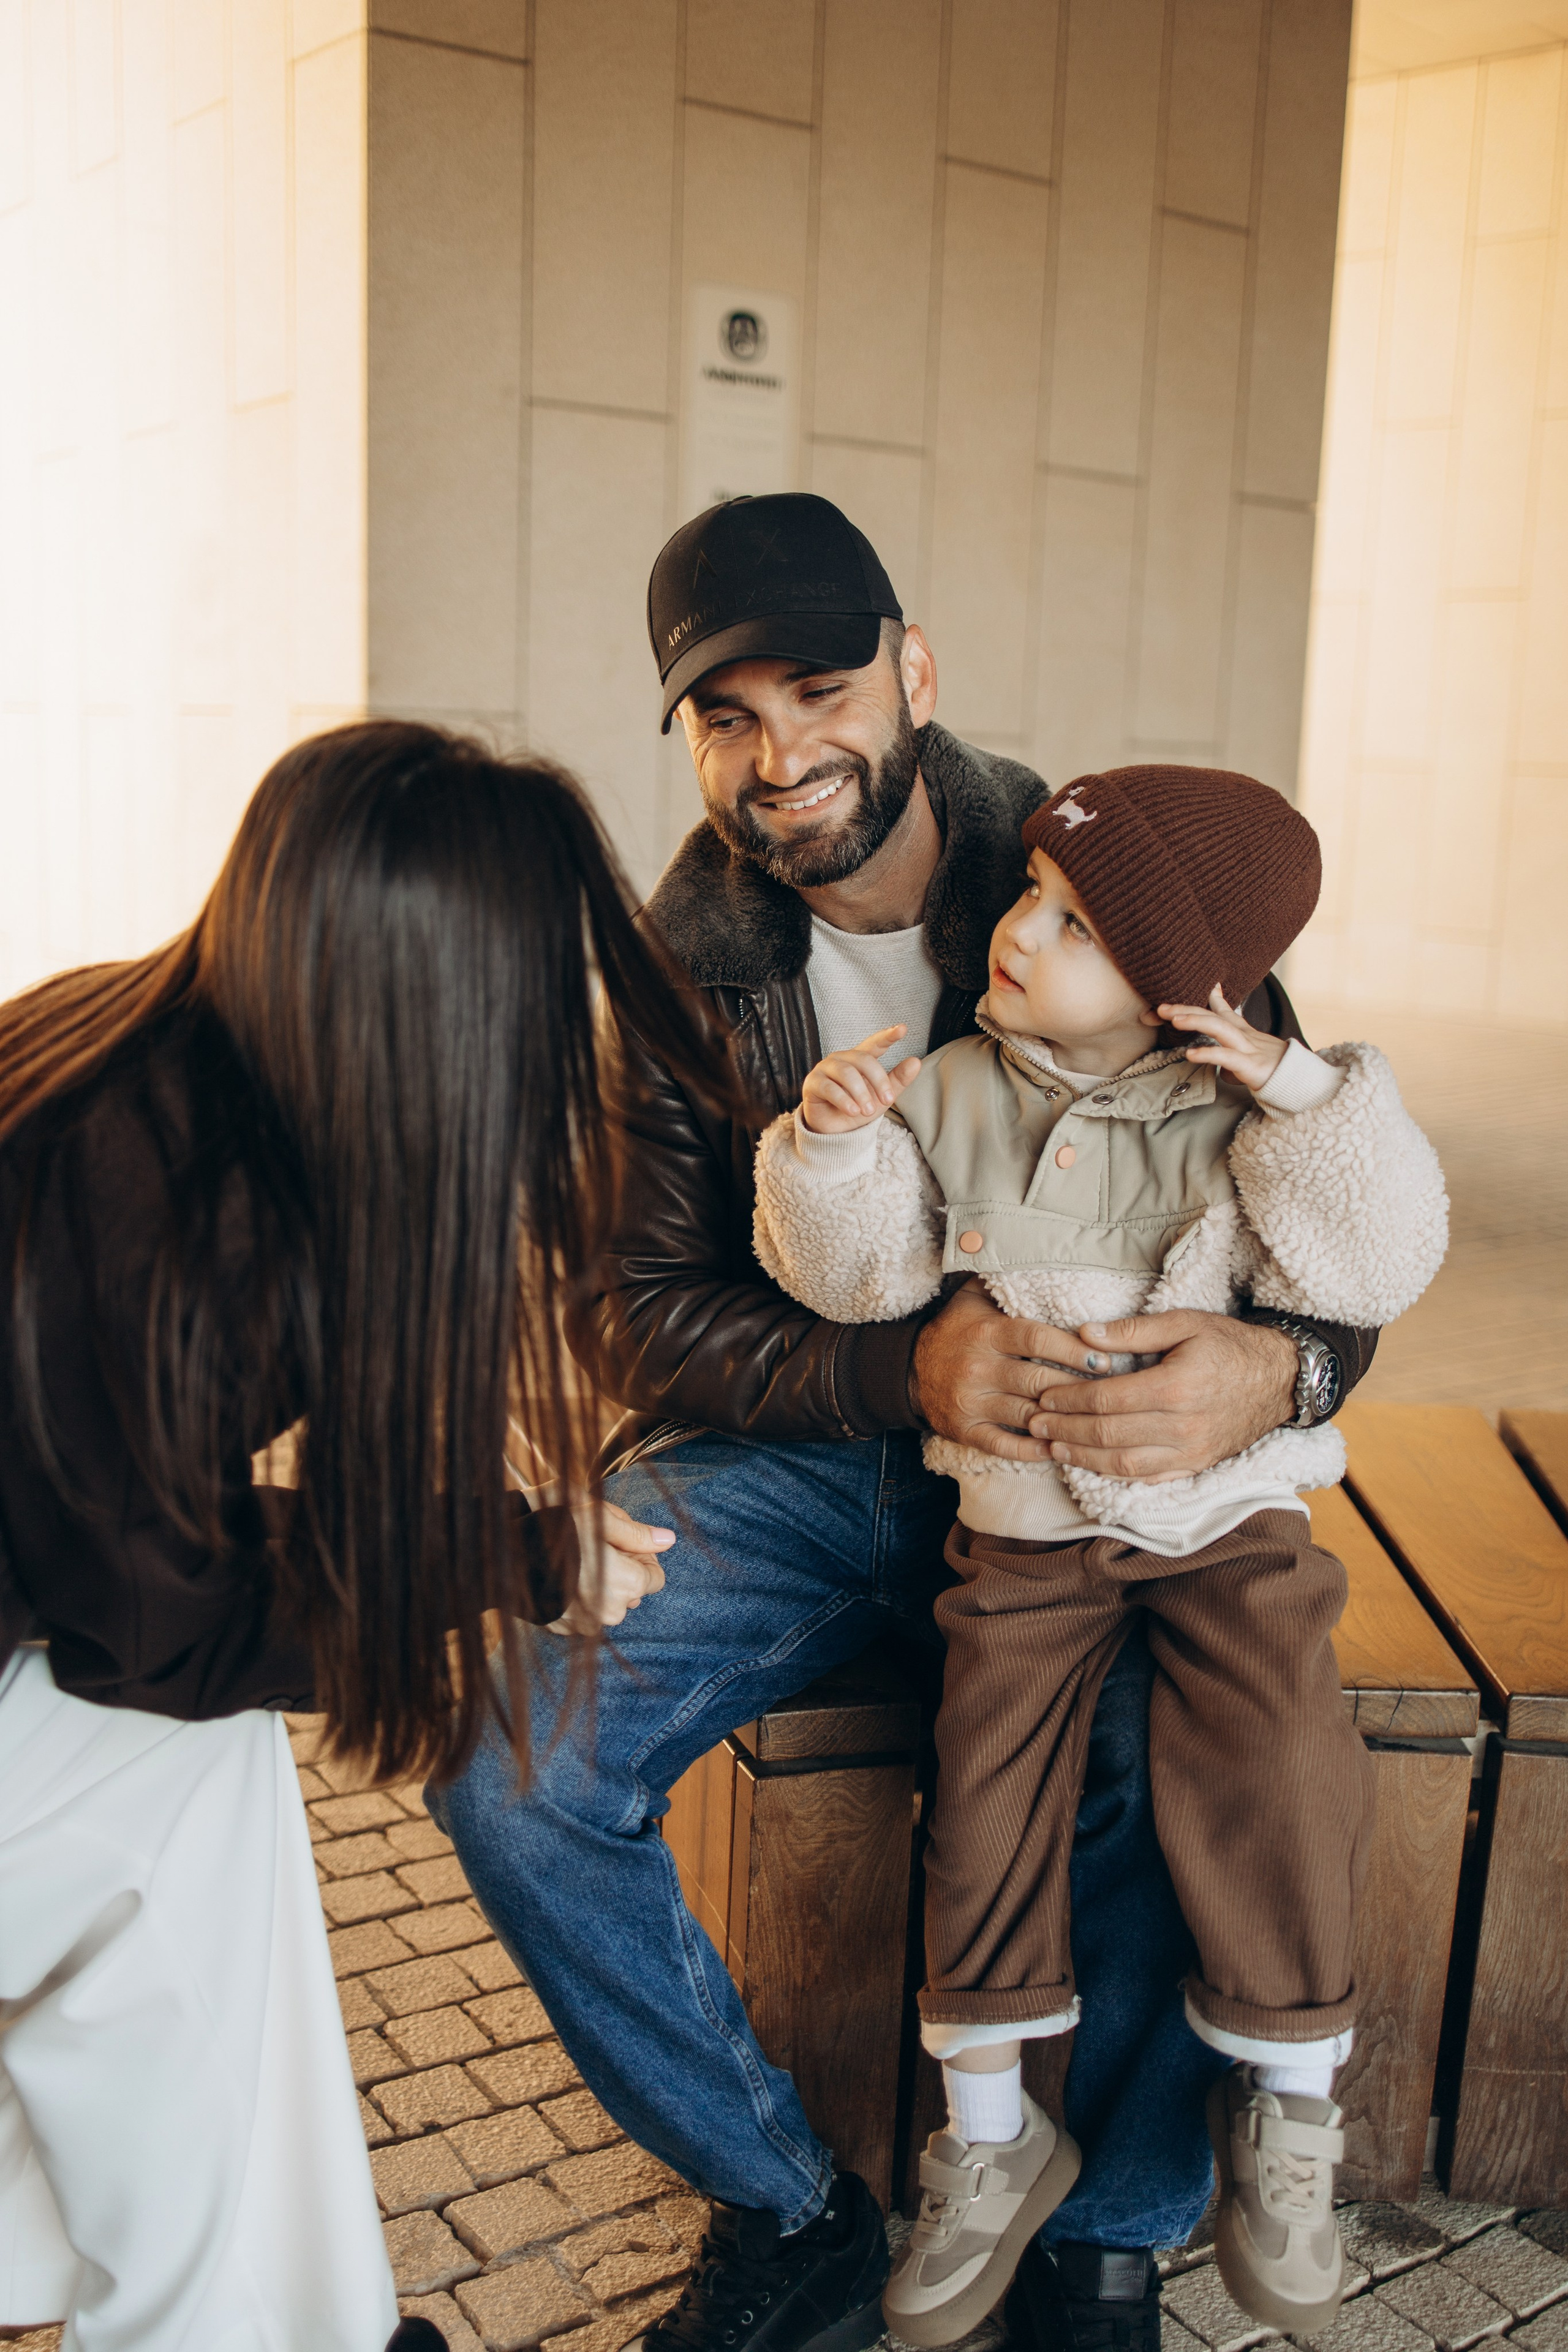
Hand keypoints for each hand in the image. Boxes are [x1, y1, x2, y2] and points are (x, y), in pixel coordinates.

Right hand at [548, 1498, 673, 1636]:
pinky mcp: (565, 1630)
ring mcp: (588, 1625)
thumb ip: (637, 1533)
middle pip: (631, 1591)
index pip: (655, 1577)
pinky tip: (561, 1578)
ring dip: (600, 1585)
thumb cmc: (555, 1532)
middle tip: (595, 1547)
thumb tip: (669, 1540)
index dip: (641, 1556)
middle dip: (621, 1571)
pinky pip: (584, 1613)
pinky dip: (579, 1598)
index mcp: (629, 1585)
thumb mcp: (599, 1520)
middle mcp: (613, 1611)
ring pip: (607, 1602)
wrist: (505, 1558)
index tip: (621, 1542)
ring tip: (575, 1562)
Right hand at [800, 1026, 921, 1132]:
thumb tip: (916, 1062)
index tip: (902, 1029)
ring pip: (847, 1073)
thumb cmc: (858, 1109)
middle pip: (863, 1059)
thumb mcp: (882, 1097)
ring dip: (861, 1093)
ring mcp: (825, 1069)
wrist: (835, 1132)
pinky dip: (844, 1101)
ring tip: (868, 1111)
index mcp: (859, 1059)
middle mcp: (841, 1059)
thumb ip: (898, 1080)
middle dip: (879, 1080)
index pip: (874, 1043)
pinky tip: (853, 1111)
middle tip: (887, 1100)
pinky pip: (830, 1088)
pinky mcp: (813, 1083)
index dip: (887, 1036)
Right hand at [912, 1280, 1100, 1460]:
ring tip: (1094, 1423)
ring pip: (1027, 1415)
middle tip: (1112, 1395)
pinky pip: (1004, 1446)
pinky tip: (1058, 1448)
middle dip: (1078, 1389)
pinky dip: (1033, 1451)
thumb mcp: (971, 1296)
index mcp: (987, 1332)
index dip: (1074, 1350)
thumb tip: (1032, 1254)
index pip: (1038, 1340)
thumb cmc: (954, 1329)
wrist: (908, 1370)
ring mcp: (971, 1401)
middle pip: (1039, 1381)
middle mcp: (978, 1367)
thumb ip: (1001, 1279)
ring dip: (1063, 1421)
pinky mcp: (964, 1430)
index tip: (1105, 1360)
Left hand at [1026, 1309, 1297, 1478]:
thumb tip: (1084, 1334)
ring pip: (1122, 1463)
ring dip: (1081, 1458)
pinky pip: (1146, 1478)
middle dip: (1065, 1431)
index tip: (1045, 1396)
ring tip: (1052, 1448)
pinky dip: (1112, 1475)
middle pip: (1108, 1434)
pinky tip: (1089, 1466)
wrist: (1279, 1380)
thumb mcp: (1186, 1323)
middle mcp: (1182, 1426)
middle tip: (1034, 1425)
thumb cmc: (1230, 1345)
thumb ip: (1133, 1330)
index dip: (1070, 1400)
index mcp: (1176, 1386)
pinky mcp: (1194, 1466)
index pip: (1107, 1399)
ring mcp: (1189, 1452)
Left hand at [1158, 986, 1286, 1092]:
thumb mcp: (1249, 1056)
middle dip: (1185, 1009)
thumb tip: (1211, 1059)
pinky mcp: (1251, 1065)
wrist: (1301, 1082)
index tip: (1176, 997)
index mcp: (1243, 1032)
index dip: (1200, 1002)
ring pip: (1219, 1028)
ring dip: (1195, 1021)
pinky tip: (1191, 1054)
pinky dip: (1209, 1054)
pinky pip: (1227, 1057)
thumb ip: (1228, 1052)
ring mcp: (1248, 1049)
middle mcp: (1244, 1035)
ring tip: (1173, 1019)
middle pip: (1212, 1016)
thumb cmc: (1274, 1069)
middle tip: (1160, 1008)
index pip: (1219, 1011)